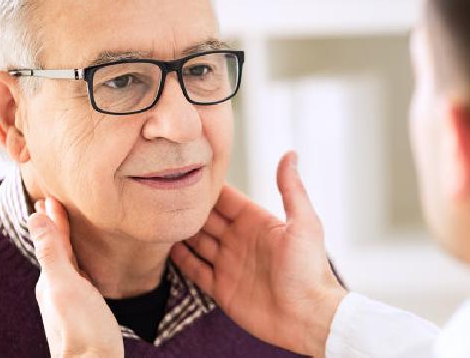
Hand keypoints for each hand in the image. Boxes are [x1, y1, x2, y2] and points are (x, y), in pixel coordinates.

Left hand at [28, 198, 122, 357]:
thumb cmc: (83, 329)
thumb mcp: (65, 285)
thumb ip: (51, 252)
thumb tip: (34, 216)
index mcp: (51, 279)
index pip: (51, 240)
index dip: (53, 218)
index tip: (52, 195)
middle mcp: (57, 289)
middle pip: (57, 250)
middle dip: (56, 226)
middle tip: (55, 203)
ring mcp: (71, 301)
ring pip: (67, 263)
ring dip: (66, 242)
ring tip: (67, 225)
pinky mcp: (85, 312)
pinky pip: (80, 277)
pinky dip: (80, 261)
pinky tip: (85, 265)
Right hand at [170, 151, 346, 357]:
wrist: (308, 317)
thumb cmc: (311, 270)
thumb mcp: (304, 224)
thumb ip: (291, 189)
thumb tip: (290, 153)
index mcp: (257, 222)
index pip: (226, 199)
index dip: (207, 188)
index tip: (185, 172)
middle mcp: (240, 240)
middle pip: (207, 219)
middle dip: (188, 208)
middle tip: (163, 193)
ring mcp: (229, 264)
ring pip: (198, 242)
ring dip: (181, 232)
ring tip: (159, 217)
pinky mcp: (222, 289)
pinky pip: (197, 271)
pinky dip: (182, 261)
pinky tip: (166, 249)